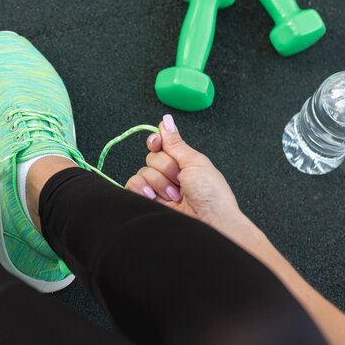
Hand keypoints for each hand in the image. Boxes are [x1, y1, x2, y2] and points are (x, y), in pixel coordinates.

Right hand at [126, 114, 242, 234]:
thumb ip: (175, 142)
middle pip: (151, 158)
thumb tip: (166, 120)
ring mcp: (159, 191)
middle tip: (180, 180)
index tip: (156, 143)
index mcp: (184, 163)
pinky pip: (132, 186)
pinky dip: (142, 189)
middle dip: (165, 167)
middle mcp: (170, 176)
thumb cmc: (212, 196)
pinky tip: (156, 198)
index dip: (156, 142)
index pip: (160, 146)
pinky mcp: (148, 203)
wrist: (211, 224)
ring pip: (142, 172)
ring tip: (174, 195)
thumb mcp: (196, 162)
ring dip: (158, 182)